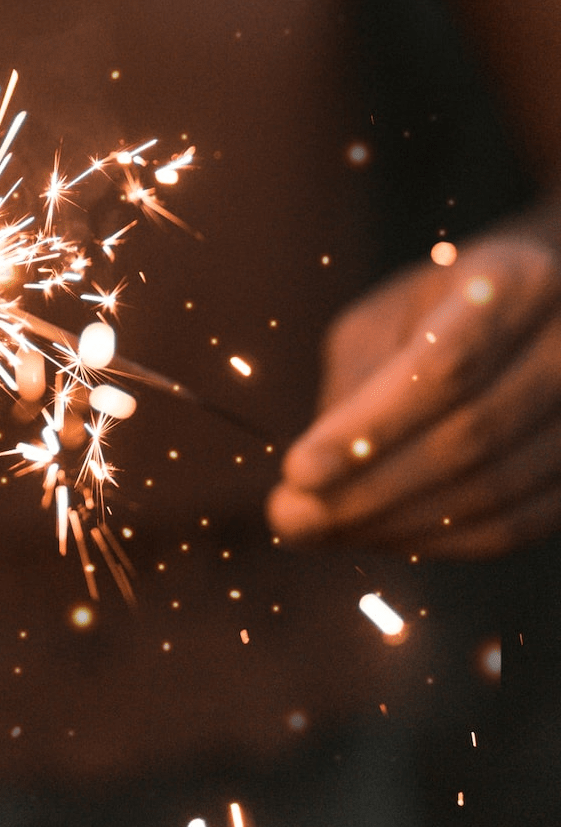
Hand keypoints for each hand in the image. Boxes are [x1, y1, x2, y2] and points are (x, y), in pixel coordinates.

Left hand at [267, 231, 560, 558]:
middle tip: (290, 518)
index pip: (443, 369)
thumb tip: (314, 483)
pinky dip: (438, 542)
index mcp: (514, 284)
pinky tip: (377, 537)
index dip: (369, 429)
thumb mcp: (384, 320)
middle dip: (368, 489)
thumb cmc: (437, 312)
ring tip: (320, 530)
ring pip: (493, 491)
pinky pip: (515, 526)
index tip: (297, 472)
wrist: (537, 314)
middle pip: (469, 438)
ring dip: (395, 524)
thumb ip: (356, 384)